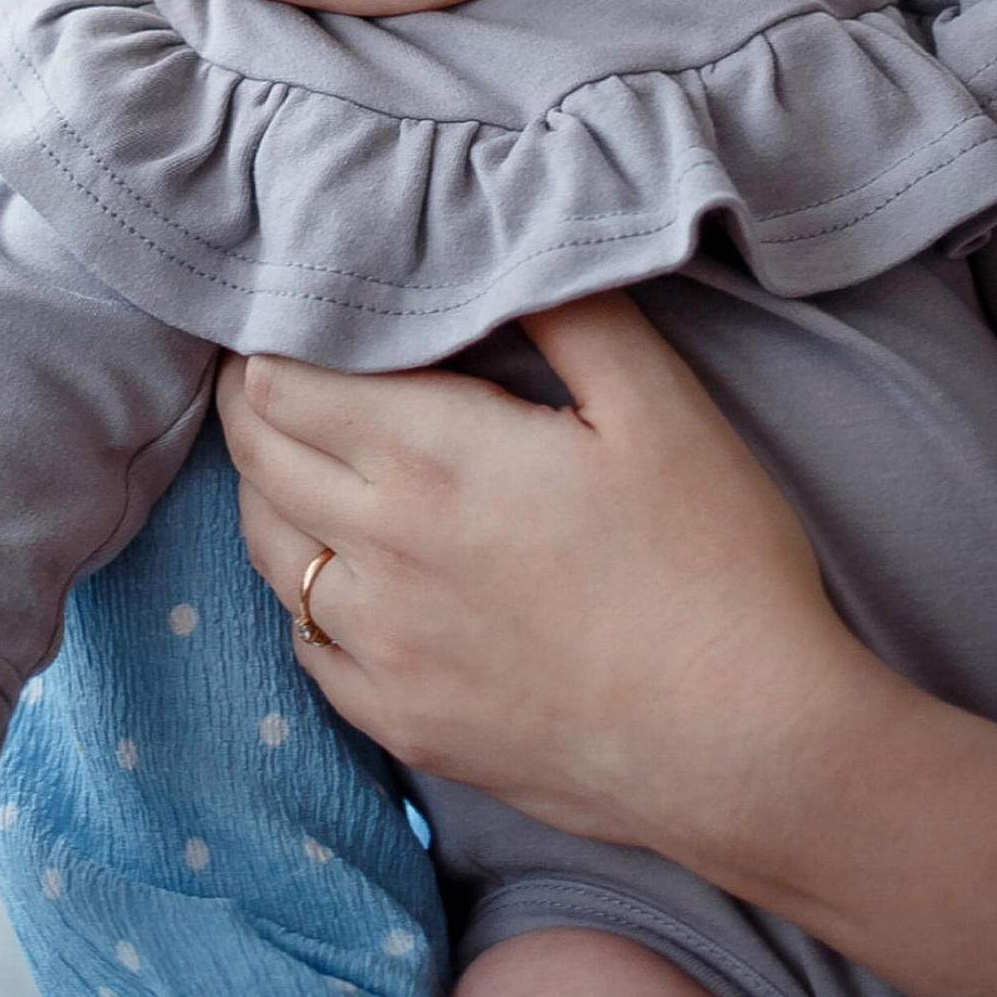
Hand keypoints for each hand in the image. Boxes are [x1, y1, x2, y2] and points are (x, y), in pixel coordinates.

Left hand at [222, 295, 843, 864]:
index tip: (287, 309)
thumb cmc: (716, 564)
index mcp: (432, 458)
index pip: (282, 380)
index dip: (269, 335)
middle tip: (262, 362)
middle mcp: (382, 553)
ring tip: (292, 453)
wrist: (748, 747)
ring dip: (267, 490)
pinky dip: (307, 594)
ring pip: (267, 549)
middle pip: (256, 454)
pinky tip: (343, 574)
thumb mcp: (660, 405)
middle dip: (248, 398)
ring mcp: (384, 650)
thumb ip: (567, 313)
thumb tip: (497, 249)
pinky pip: (308, 646)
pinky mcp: (404, 725)